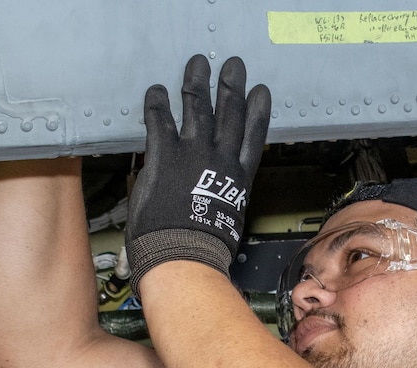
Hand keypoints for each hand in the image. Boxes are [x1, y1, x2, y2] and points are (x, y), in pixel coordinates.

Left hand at [125, 54, 270, 302]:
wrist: (183, 255)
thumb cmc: (203, 249)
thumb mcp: (225, 222)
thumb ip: (219, 203)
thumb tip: (211, 206)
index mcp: (237, 179)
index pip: (252, 138)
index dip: (257, 112)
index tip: (260, 92)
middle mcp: (219, 161)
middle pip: (229, 115)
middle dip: (231, 87)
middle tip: (233, 65)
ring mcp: (192, 155)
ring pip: (198, 109)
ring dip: (197, 83)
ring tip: (198, 63)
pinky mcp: (164, 156)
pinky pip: (160, 122)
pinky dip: (157, 104)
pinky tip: (156, 90)